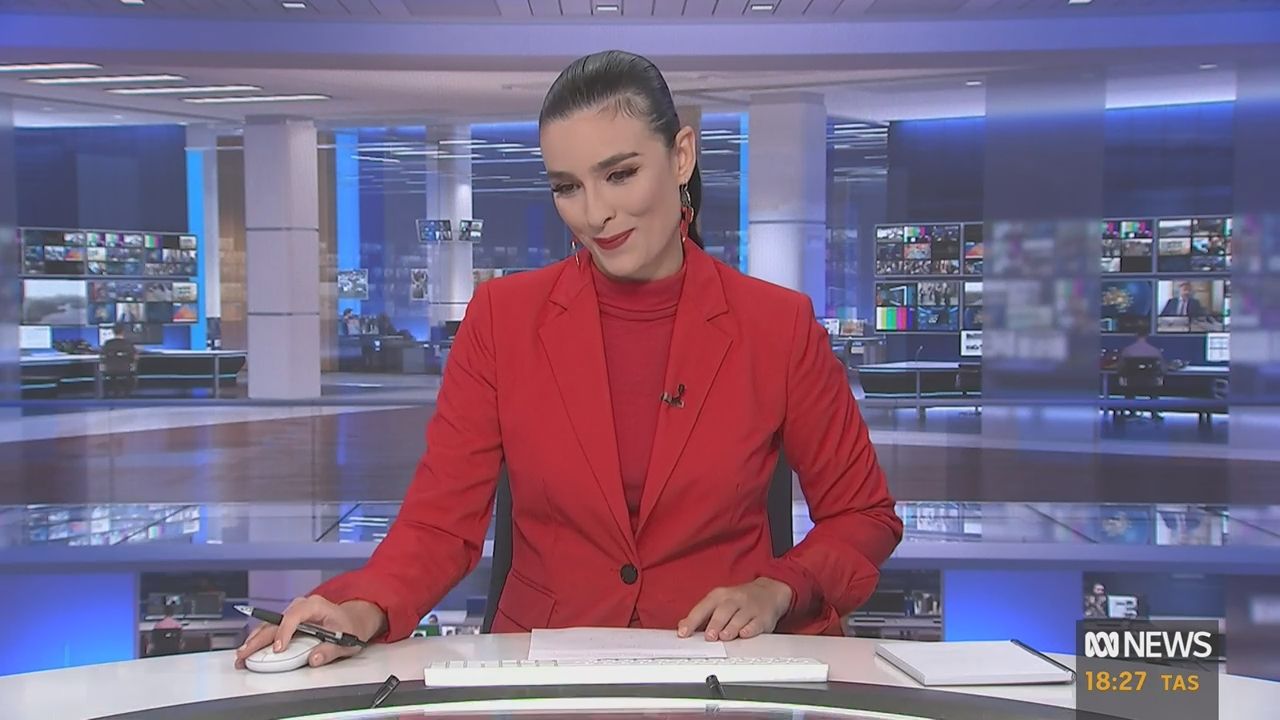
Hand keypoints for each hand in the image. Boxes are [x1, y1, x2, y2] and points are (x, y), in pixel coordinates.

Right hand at [233, 597, 384, 669]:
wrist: (352, 620)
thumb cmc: (349, 627)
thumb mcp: (346, 640)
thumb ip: (330, 650)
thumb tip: (313, 658)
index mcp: (315, 605)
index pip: (295, 615)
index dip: (285, 632)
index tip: (278, 649)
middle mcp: (301, 606)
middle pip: (275, 622)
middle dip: (259, 639)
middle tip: (245, 654)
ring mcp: (292, 613)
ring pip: (269, 626)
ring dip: (254, 641)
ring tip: (241, 656)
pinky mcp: (287, 622)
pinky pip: (270, 630)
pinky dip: (259, 641)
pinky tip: (249, 651)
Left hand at [677, 578, 792, 641]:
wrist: (769, 592)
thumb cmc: (739, 600)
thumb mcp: (719, 601)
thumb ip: (701, 614)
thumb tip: (682, 626)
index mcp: (719, 596)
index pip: (703, 608)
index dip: (692, 621)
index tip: (683, 632)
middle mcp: (734, 600)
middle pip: (723, 611)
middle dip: (715, 624)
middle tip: (709, 637)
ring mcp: (749, 607)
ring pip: (739, 618)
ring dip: (731, 628)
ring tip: (724, 637)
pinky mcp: (763, 617)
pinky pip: (756, 623)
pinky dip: (750, 629)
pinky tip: (744, 634)